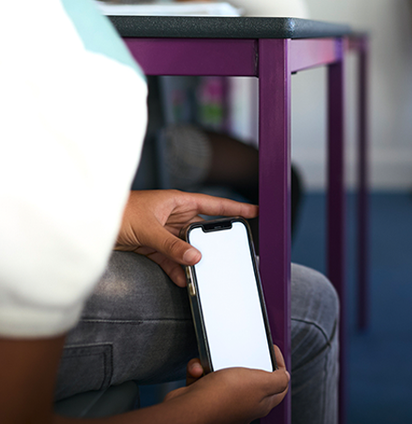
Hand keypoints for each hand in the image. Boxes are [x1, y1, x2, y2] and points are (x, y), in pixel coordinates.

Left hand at [116, 190, 257, 286]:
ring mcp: (163, 232)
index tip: (254, 212)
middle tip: (227, 254)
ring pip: (186, 248)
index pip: (213, 204)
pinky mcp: (152, 246)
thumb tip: (196, 257)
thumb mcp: (148, 229)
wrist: (87, 226)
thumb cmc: (116, 213)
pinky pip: (171, 259)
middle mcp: (173, 216)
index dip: (235, 208)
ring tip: (202, 273)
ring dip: (192, 261)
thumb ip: (172, 245)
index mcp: (176, 202)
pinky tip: (183, 279)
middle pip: (201, 230)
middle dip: (212, 243)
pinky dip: (176, 269)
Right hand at [163, 346, 289, 422]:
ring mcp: (222, 401)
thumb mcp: (261, 382)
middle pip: (250, 377)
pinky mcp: (202, 397)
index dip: (279, 365)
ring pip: (223, 374)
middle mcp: (242, 404)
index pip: (279, 385)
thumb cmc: (223, 398)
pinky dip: (199, 370)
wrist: (187, 411)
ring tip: (213, 360)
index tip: (271, 349)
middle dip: (242, 360)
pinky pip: (203, 377)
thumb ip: (279, 380)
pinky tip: (199, 371)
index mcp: (261, 402)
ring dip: (216, 362)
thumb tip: (285, 377)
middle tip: (239, 351)